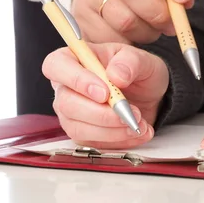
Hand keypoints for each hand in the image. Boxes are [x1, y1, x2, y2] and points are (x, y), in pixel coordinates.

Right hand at [42, 42, 169, 148]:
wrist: (147, 92)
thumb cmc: (135, 70)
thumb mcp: (140, 59)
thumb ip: (130, 62)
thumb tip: (116, 76)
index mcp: (73, 59)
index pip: (56, 65)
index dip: (76, 80)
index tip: (104, 92)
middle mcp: (66, 87)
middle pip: (65, 103)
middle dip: (99, 113)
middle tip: (128, 112)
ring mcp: (71, 112)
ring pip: (77, 128)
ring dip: (111, 130)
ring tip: (138, 122)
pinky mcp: (82, 133)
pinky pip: (92, 143)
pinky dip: (119, 140)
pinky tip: (137, 131)